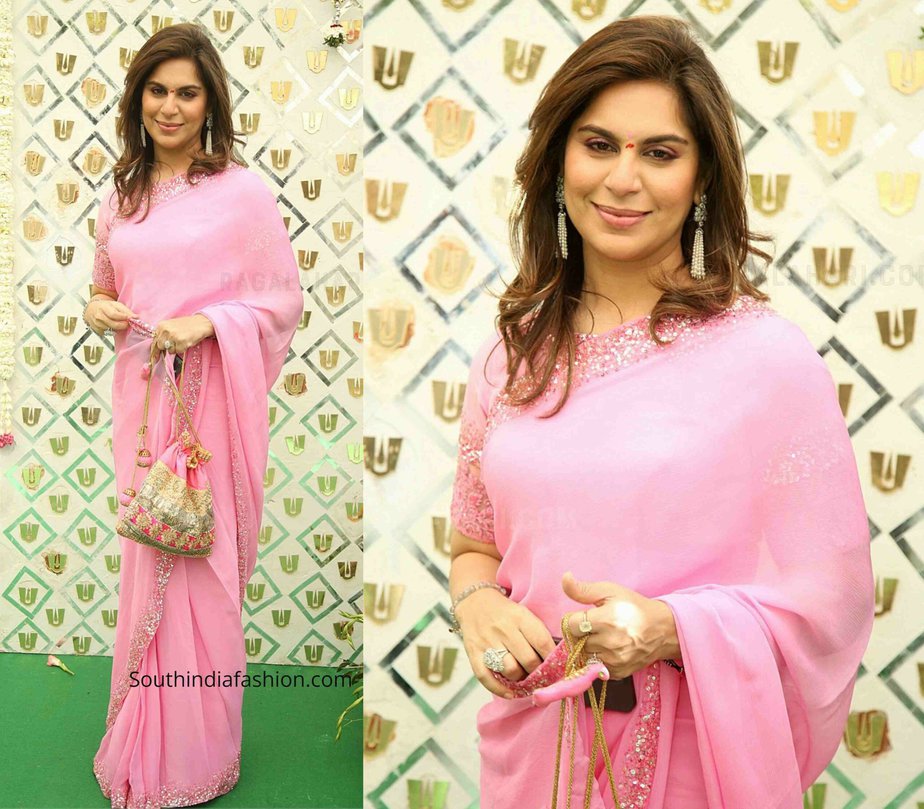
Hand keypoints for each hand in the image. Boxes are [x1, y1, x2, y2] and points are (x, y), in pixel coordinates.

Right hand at [85, 298, 135, 334]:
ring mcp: (97, 325)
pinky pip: (109, 333)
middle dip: (124, 325)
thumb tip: (136, 317)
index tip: (129, 318)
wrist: (92, 309)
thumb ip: (126, 311)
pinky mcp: (98, 331)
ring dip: (119, 328)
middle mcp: (99, 317)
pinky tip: (112, 326)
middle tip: (127, 323)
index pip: (114, 315)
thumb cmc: (106, 306)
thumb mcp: (117, 305)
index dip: (124, 318)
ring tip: (119, 323)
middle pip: (114, 324)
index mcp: (103, 308)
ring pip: (112, 330)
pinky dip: (113, 330)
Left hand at [152, 315, 213, 358]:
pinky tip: (187, 341)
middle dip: (167, 347)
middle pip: (161, 346)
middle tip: (175, 343)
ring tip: (182, 340)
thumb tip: (157, 350)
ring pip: (170, 350)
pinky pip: (178, 351)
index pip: (154, 341)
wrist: (201, 323)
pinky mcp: (181, 342)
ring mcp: (173, 336)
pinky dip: (183, 349)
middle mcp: (165, 330)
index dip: (155, 350)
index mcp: (161, 325)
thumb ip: (163, 335)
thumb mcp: (171, 326)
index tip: (155, 357)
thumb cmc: (186, 325)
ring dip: (176, 348)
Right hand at [454, 588, 554, 697]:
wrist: (475, 601)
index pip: (542, 642)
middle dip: (538, 673)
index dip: (553, 660)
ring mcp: (487, 642)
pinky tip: (510, 693)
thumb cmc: (506, 613)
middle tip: (541, 676)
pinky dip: (499, 689)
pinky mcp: (473, 653)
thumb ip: (537, 634)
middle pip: (529, 660)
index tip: (558, 668)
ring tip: (524, 678)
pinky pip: (486, 678)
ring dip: (521, 679)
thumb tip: (555, 662)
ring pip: (510, 671)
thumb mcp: (524, 614)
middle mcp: (504, 629)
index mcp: (520, 617)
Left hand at [561, 571, 679, 679]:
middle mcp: (609, 643)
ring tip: (603, 637)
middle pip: (576, 641)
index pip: (570, 625)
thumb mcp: (610, 591)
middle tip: (596, 626)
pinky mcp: (617, 673)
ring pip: (584, 655)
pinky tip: (610, 649)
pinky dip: (598, 659)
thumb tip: (564, 579)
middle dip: (581, 633)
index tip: (585, 615)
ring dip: (588, 647)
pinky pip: (595, 667)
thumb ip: (583, 589)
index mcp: (606, 620)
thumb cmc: (634, 606)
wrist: (662, 629)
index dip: (574, 619)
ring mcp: (614, 660)